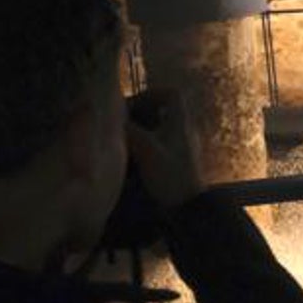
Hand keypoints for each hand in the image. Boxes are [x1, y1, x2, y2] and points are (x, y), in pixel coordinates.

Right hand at [125, 89, 204, 211]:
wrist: (188, 209)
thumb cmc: (170, 177)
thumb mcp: (146, 150)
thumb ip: (130, 130)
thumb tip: (114, 117)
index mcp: (181, 123)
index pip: (172, 93)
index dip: (151, 94)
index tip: (133, 107)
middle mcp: (185, 131)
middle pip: (163, 110)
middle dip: (141, 115)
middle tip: (123, 126)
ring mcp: (183, 147)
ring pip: (160, 128)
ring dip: (142, 132)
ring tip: (125, 143)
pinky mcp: (179, 162)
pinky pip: (161, 145)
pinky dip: (147, 147)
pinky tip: (133, 161)